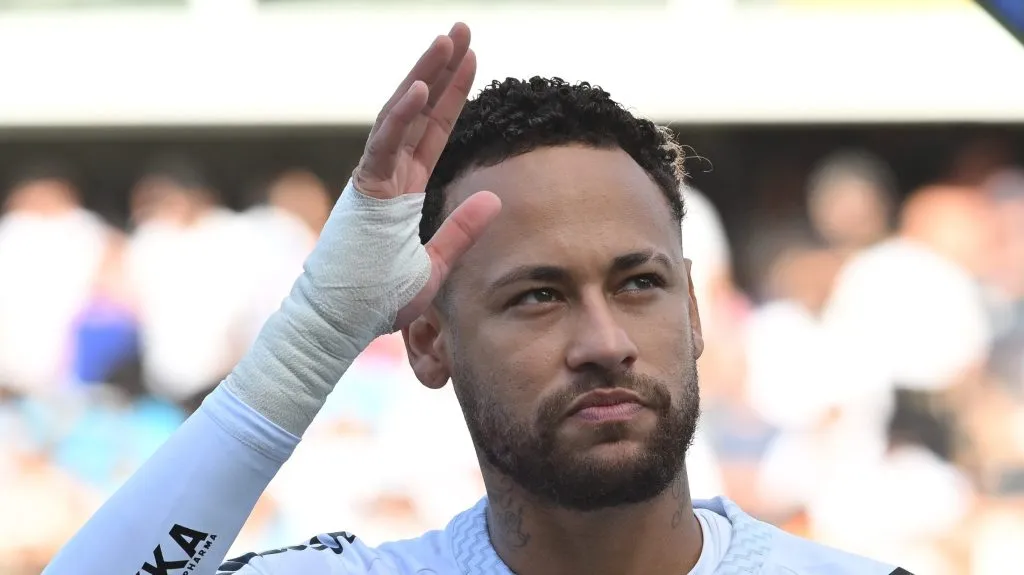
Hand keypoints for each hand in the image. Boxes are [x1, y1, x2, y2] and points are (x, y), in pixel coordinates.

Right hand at [352, 22, 501, 327]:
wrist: (339, 325)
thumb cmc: (377, 300)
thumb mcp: (435, 265)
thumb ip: (462, 230)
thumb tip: (495, 197)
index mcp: (404, 190)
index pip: (434, 132)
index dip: (453, 96)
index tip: (471, 60)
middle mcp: (388, 177)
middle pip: (420, 113)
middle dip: (441, 69)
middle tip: (462, 30)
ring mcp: (373, 181)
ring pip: (400, 117)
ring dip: (425, 77)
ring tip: (447, 40)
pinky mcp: (362, 192)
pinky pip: (383, 146)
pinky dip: (401, 116)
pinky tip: (423, 86)